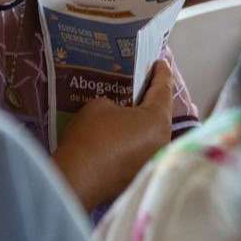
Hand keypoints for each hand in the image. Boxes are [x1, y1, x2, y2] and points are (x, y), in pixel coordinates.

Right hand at [53, 60, 174, 209]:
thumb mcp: (100, 105)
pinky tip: (122, 133)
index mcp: (158, 119)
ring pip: (151, 133)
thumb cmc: (91, 135)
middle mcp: (163, 140)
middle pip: (160, 113)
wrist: (77, 178)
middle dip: (153, 98)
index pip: (163, 89)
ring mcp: (152, 159)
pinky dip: (134, 139)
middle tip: (144, 84)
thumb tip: (119, 111)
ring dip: (143, 121)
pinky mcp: (139, 174)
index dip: (162, 73)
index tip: (162, 62)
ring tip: (132, 108)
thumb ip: (116, 102)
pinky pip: (140, 149)